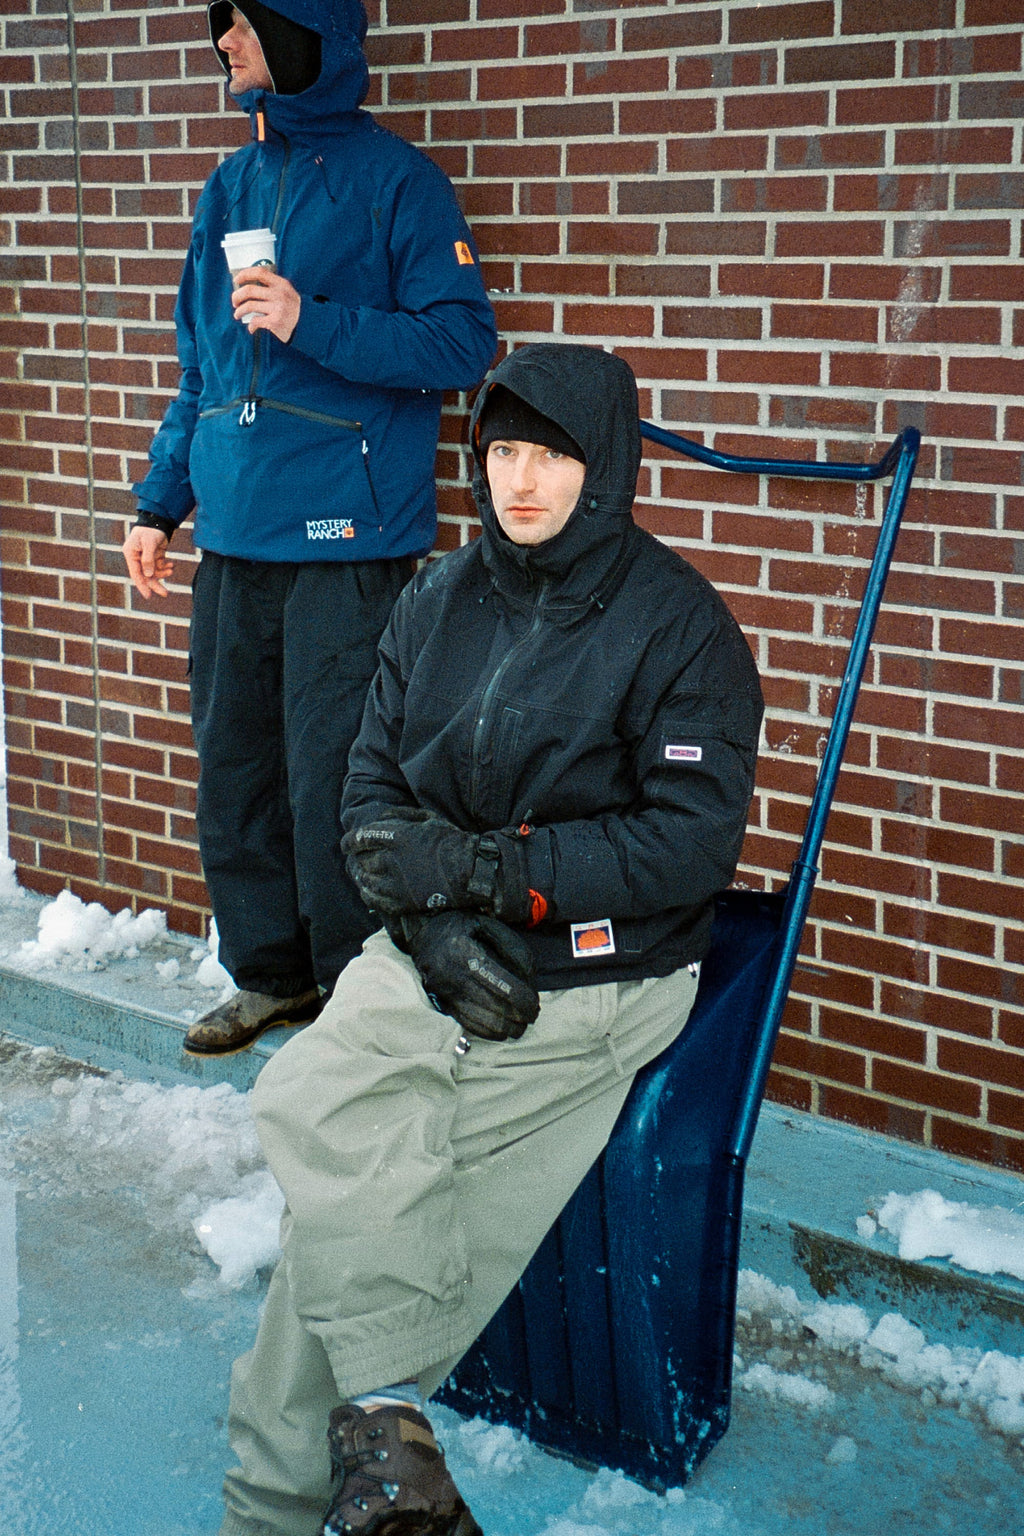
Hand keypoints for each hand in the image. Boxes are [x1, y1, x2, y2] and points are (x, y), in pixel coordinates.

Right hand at [123, 525, 172, 599]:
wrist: (158, 520)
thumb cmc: (151, 529)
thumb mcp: (149, 543)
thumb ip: (148, 559)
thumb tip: (148, 575)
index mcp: (130, 554)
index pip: (136, 574)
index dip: (142, 586)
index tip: (148, 596)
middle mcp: (136, 557)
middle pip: (145, 576)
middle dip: (155, 584)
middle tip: (165, 593)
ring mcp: (145, 557)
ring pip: (153, 572)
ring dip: (163, 574)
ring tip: (171, 569)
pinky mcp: (154, 555)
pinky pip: (159, 566)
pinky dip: (165, 567)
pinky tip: (171, 565)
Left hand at [231, 267, 300, 342]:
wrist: (309, 326)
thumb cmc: (294, 310)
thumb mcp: (287, 293)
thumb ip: (272, 288)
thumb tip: (248, 288)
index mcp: (281, 284)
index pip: (259, 272)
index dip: (245, 274)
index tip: (237, 280)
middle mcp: (279, 294)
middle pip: (249, 290)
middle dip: (237, 296)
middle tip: (235, 302)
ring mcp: (277, 308)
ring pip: (249, 306)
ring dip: (239, 311)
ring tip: (237, 314)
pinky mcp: (275, 322)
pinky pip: (255, 321)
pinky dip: (250, 326)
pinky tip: (251, 328)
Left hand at [342, 806, 528, 920]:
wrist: (471, 873)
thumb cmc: (451, 842)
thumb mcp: (428, 818)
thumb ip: (401, 815)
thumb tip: (380, 818)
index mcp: (398, 837)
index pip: (361, 838)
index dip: (349, 841)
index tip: (346, 844)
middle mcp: (392, 860)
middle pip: (361, 860)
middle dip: (356, 858)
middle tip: (356, 859)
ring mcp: (395, 884)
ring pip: (365, 880)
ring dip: (360, 876)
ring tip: (361, 874)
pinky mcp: (402, 903)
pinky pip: (374, 900)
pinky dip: (367, 894)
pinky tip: (368, 891)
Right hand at [388, 910, 539, 1040]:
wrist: (423, 934)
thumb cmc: (460, 927)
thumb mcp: (487, 925)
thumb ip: (512, 947)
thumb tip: (529, 977)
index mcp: (466, 954)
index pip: (503, 986)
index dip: (524, 1000)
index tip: (534, 1003)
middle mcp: (454, 978)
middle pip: (497, 1009)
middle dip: (521, 1017)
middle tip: (532, 1014)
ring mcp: (447, 995)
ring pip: (485, 1023)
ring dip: (509, 1028)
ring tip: (521, 1023)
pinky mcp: (444, 1005)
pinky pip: (471, 1027)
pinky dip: (491, 1032)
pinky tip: (504, 1028)